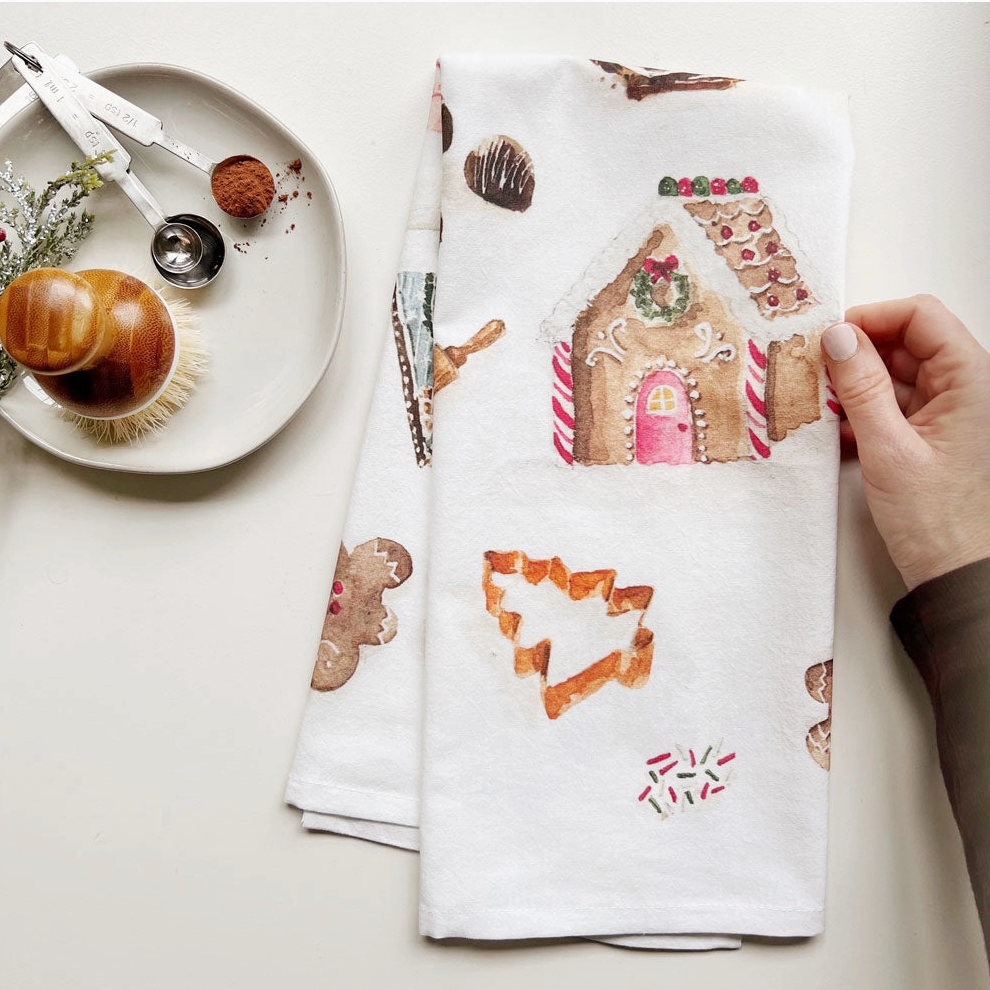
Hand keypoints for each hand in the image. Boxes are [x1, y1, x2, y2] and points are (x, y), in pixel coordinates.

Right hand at [821, 295, 989, 591]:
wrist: (956, 573)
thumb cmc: (937, 519)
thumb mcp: (888, 448)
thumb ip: (861, 388)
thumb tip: (836, 338)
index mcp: (971, 380)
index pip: (921, 317)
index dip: (873, 318)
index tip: (829, 338)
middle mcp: (964, 389)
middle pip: (903, 344)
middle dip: (855, 355)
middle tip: (811, 372)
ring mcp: (947, 412)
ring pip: (893, 376)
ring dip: (853, 387)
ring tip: (817, 406)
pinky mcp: (929, 436)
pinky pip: (891, 407)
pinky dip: (861, 413)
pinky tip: (836, 432)